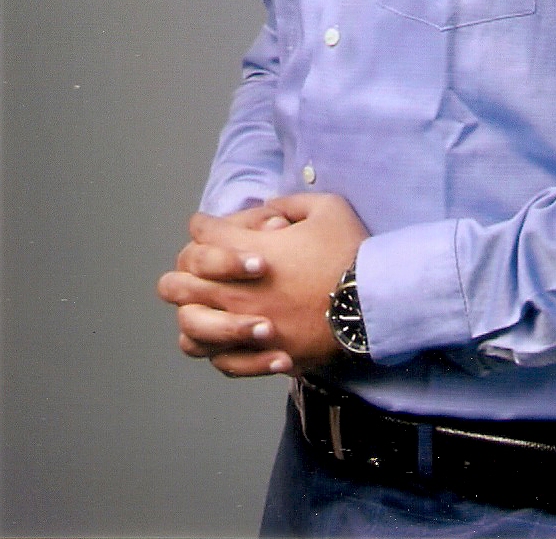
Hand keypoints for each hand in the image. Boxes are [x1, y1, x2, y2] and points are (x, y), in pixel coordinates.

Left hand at [157, 193, 368, 377]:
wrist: (369, 304)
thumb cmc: (349, 253)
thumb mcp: (326, 208)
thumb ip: (290, 202)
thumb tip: (270, 210)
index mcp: (247, 251)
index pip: (201, 232)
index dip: (205, 224)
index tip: (212, 225)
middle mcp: (235, 291)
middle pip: (179, 281)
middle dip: (186, 268)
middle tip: (200, 266)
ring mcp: (244, 328)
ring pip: (189, 327)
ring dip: (193, 313)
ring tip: (208, 308)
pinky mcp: (259, 356)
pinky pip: (220, 360)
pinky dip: (221, 350)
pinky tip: (235, 339)